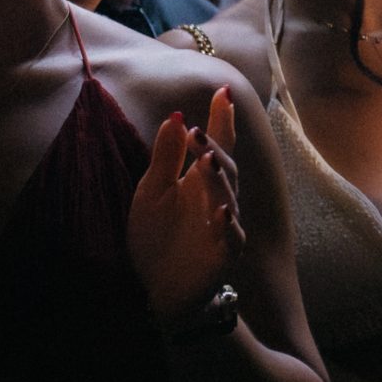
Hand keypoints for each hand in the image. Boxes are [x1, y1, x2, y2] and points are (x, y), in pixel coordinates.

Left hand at [129, 86, 248, 323]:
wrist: (150, 289)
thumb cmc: (155, 238)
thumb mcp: (150, 193)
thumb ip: (164, 157)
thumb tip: (176, 115)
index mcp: (200, 181)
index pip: (216, 146)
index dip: (221, 121)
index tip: (223, 92)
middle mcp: (217, 200)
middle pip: (226, 168)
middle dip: (215, 149)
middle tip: (199, 131)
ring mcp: (223, 229)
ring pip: (228, 198)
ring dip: (220, 179)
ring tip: (208, 161)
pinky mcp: (222, 257)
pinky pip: (231, 238)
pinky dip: (228, 225)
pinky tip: (221, 213)